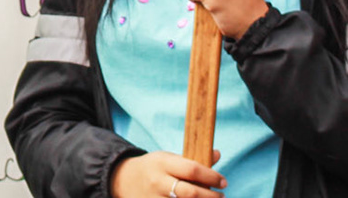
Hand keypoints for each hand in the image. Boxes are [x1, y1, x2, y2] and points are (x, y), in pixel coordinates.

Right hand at [110, 150, 224, 197]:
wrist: (124, 180)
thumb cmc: (153, 168)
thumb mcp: (168, 158)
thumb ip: (192, 159)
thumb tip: (216, 153)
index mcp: (163, 163)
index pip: (192, 169)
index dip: (211, 176)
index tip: (223, 181)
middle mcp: (158, 182)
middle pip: (190, 193)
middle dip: (211, 196)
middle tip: (221, 196)